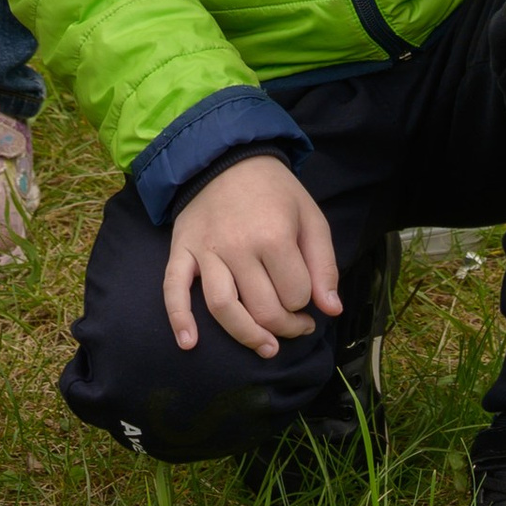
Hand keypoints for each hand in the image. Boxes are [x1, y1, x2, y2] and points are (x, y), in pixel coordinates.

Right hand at [162, 155, 340, 357]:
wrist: (227, 157)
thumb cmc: (274, 191)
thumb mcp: (311, 217)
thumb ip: (324, 265)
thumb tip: (331, 311)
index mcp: (274, 236)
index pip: (295, 294)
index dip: (306, 304)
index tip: (308, 300)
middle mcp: (238, 247)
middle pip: (263, 309)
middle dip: (285, 327)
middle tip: (294, 325)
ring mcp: (207, 251)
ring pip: (224, 309)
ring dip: (247, 336)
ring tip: (266, 348)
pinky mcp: (182, 251)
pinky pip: (174, 289)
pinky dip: (179, 319)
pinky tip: (188, 344)